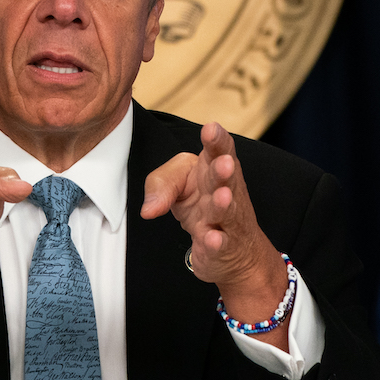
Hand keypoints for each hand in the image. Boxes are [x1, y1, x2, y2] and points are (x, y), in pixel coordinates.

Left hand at [141, 123, 289, 343]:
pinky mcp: (223, 247)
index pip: (218, 151)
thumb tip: (148, 210)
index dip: (217, 140)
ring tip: (222, 196)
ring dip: (223, 204)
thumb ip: (161, 186)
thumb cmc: (202, 204)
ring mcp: (227, 220)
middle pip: (227, 180)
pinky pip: (220, 243)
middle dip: (225, 171)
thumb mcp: (177, 186)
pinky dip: (215, 241)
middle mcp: (226, 191)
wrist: (232, 250)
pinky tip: (210, 238)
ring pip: (227, 211)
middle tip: (224, 163)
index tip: (211, 129)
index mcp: (212, 169)